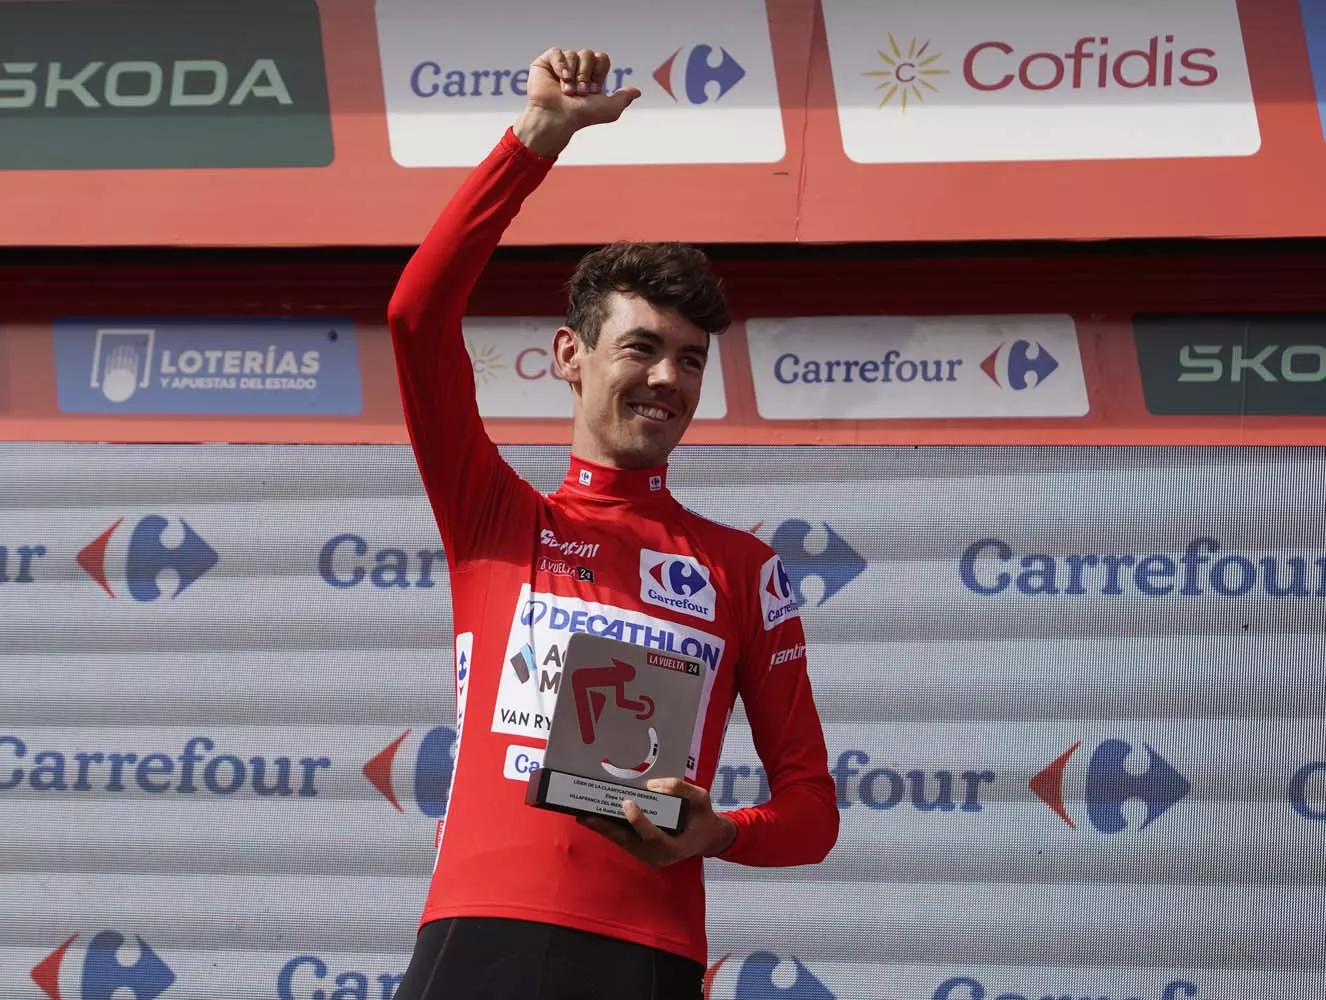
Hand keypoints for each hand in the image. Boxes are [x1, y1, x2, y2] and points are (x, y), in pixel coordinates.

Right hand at [513, 47, 641, 156]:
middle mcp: (577, 69)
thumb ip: (623, 98)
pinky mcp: (545, 63)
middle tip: (581, 92)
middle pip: (588, 54)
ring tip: (568, 92)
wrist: (558, 118)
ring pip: (573, 54)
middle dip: (586, 74)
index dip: (599, 73)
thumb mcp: (609, 110)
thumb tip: (637, 92)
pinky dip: (561, 65)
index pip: (602, 58)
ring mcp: (561, 65)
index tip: (593, 91)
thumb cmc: (581, 116)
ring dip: (573, 75)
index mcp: (591, 76)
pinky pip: (557, 52)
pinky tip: (561, 79)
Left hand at [576, 777, 736, 867]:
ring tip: (583, 815)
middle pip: (628, 842)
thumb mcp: (701, 798)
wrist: (706, 838)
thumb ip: (681, 789)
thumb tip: (652, 785)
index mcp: (676, 846)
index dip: (639, 820)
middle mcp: (659, 856)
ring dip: (603, 829)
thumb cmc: (703, 817)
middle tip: (586, 815)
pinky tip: (595, 819)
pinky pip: (623, 840)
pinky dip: (609, 830)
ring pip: (622, 842)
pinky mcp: (642, 852)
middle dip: (606, 828)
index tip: (627, 803)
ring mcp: (649, 857)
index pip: (653, 835)